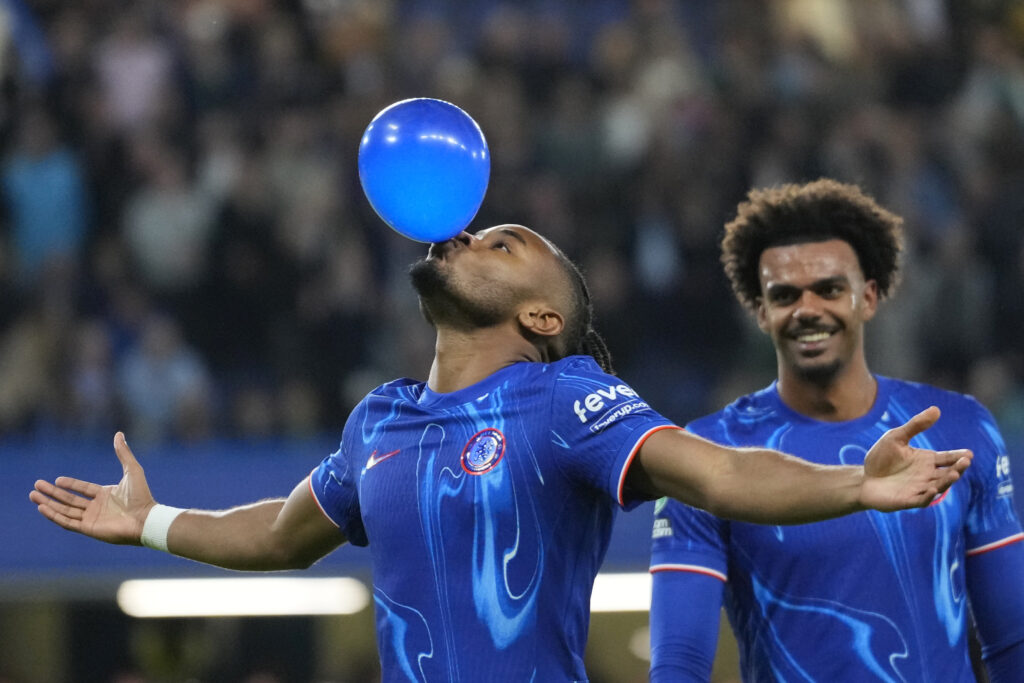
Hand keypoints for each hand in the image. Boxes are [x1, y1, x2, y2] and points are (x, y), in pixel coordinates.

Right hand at [29, 432, 154, 544]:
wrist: (145, 518)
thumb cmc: (141, 496)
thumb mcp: (132, 470)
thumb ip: (123, 453)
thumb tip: (119, 434)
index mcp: (105, 495)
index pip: (82, 489)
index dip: (70, 484)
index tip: (56, 480)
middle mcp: (97, 507)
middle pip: (69, 500)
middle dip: (52, 493)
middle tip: (36, 486)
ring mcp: (91, 519)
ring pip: (64, 511)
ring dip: (48, 504)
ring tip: (33, 496)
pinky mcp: (88, 529)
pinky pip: (67, 522)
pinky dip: (54, 515)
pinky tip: (42, 508)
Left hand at [861, 406, 972, 510]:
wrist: (863, 478)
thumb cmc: (881, 457)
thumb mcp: (896, 437)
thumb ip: (915, 425)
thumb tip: (936, 408)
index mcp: (927, 460)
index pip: (948, 458)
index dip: (959, 456)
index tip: (969, 454)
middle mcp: (927, 475)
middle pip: (948, 473)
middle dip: (958, 468)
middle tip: (966, 461)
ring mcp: (919, 489)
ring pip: (939, 486)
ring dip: (947, 481)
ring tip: (954, 474)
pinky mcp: (908, 500)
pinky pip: (922, 500)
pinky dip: (929, 496)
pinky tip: (933, 489)